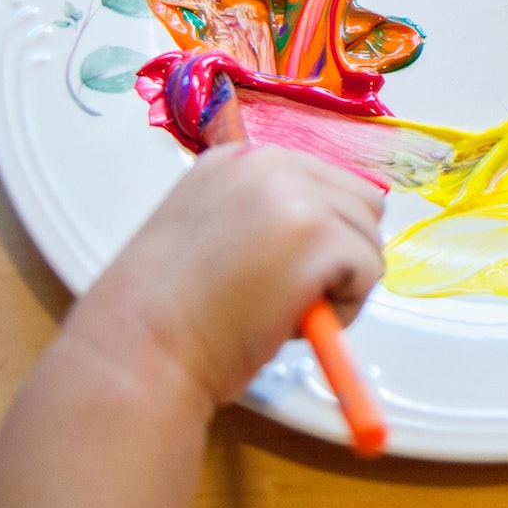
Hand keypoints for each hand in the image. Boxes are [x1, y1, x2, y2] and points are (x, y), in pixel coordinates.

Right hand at [63, 144, 386, 408]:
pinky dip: (346, 308)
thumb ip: (260, 218)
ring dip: (342, 282)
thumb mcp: (208, 233)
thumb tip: (322, 233)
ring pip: (368, 238)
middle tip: (291, 294)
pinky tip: (291, 320)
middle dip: (340, 252)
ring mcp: (299, 197)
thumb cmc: (164, 314)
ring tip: (282, 309)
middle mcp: (270, 165)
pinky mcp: (320, 236)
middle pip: (360, 202)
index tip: (284, 268)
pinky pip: (369, 272)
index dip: (316, 233)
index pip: (323, 181)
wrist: (137, 349)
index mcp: (239, 158)